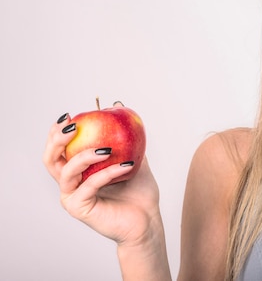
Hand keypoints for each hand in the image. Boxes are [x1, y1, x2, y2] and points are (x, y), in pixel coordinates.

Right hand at [43, 104, 160, 246]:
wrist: (147, 220)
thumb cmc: (139, 192)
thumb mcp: (134, 156)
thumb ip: (126, 136)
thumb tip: (117, 105)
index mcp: (78, 171)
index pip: (58, 149)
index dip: (57, 132)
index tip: (70, 115)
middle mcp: (70, 183)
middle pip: (51, 159)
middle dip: (58, 140)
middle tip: (74, 126)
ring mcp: (73, 197)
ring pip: (66, 172)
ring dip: (85, 155)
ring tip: (107, 148)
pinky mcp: (80, 208)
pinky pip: (90, 185)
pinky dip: (108, 172)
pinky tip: (126, 165)